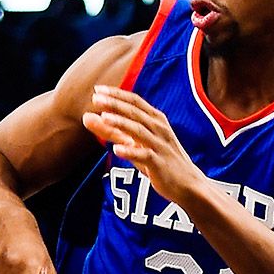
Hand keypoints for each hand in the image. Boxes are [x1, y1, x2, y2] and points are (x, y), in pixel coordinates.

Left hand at [82, 85, 205, 202]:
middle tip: (96, 98)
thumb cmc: (157, 159)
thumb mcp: (133, 142)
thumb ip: (110, 130)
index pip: (134, 101)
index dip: (116, 94)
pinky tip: (116, 150)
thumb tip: (86, 117)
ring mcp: (160, 146)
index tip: (97, 89)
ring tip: (103, 117)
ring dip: (121, 123)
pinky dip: (131, 152)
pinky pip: (145, 156)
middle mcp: (159, 129)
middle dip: (115, 104)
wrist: (187, 184)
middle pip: (135, 112)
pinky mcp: (160, 164)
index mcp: (154, 120)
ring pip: (140, 130)